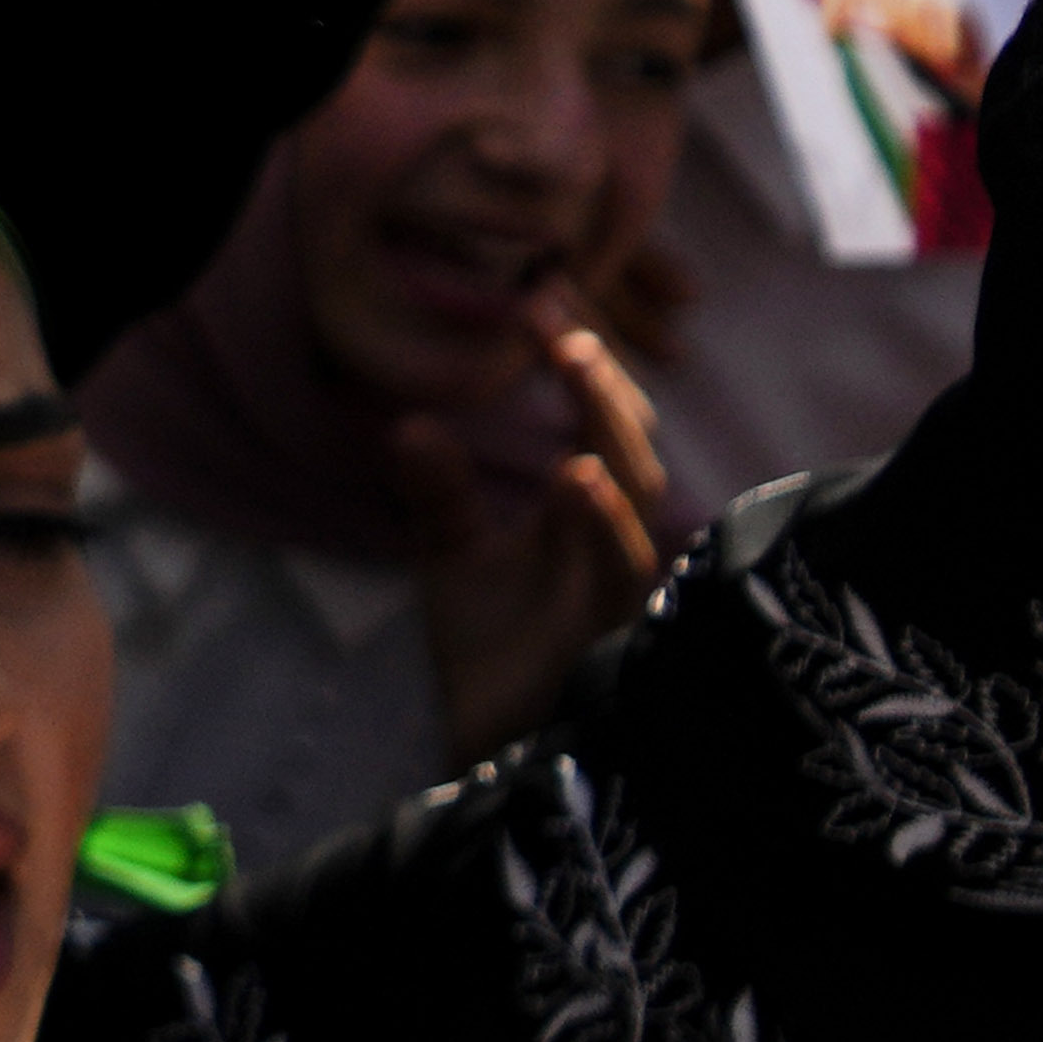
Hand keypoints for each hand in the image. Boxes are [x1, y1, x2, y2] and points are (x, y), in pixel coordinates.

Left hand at [403, 312, 680, 755]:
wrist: (494, 746)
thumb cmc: (494, 646)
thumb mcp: (455, 553)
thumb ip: (439, 490)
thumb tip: (407, 423)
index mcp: (589, 510)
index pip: (597, 420)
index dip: (576, 361)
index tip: (538, 295)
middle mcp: (620, 540)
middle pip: (627, 448)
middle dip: (597, 385)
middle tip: (555, 319)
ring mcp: (626, 588)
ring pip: (635, 505)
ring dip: (605, 440)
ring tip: (571, 369)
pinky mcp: (619, 638)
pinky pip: (621, 576)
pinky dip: (601, 528)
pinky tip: (577, 482)